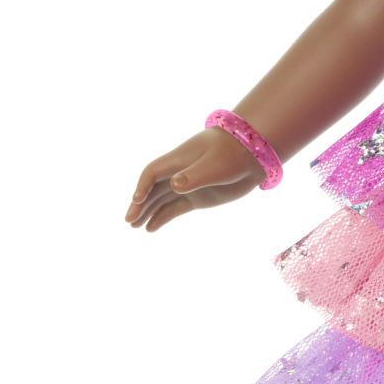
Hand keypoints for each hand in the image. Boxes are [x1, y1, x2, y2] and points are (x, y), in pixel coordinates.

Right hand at [123, 128, 263, 232]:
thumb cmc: (234, 154)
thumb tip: (175, 186)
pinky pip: (175, 208)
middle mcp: (179, 172)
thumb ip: (195, 176)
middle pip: (152, 189)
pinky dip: (162, 217)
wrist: (254, 155)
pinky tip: (151, 228)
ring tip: (135, 227)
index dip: (143, 187)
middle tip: (129, 222)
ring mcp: (188, 185)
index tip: (136, 202)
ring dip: (148, 212)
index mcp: (179, 159)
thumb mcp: (215, 165)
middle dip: (140, 204)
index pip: (153, 173)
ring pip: (161, 200)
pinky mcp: (199, 197)